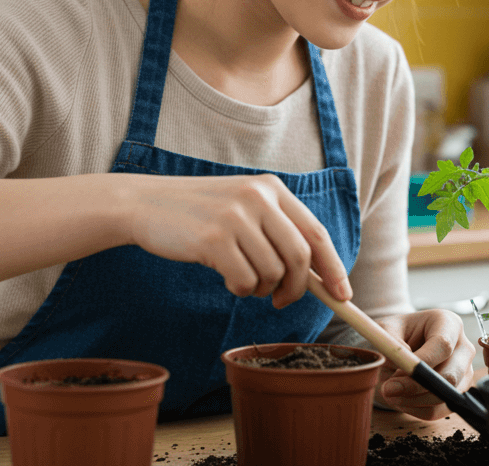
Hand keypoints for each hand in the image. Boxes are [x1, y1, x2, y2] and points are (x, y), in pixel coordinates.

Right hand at [119, 173, 351, 307]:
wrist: (145, 204)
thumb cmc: (199, 214)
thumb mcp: (243, 208)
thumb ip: (277, 232)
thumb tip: (319, 278)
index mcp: (271, 188)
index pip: (316, 232)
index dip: (333, 268)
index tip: (343, 296)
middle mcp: (257, 197)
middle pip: (300, 257)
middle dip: (297, 288)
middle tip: (281, 301)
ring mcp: (235, 217)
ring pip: (272, 273)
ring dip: (261, 289)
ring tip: (243, 279)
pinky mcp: (213, 239)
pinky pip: (244, 281)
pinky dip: (239, 289)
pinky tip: (225, 278)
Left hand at [373, 310, 475, 419]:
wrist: (403, 347)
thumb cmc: (397, 334)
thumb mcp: (386, 329)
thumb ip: (390, 340)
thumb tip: (400, 359)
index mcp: (449, 324)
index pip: (443, 345)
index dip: (422, 363)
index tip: (396, 372)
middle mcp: (463, 348)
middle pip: (449, 375)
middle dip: (415, 387)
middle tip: (387, 389)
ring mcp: (465, 373)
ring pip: (443, 397)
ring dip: (411, 400)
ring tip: (389, 391)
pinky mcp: (458, 393)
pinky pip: (438, 410)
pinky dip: (415, 409)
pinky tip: (400, 398)